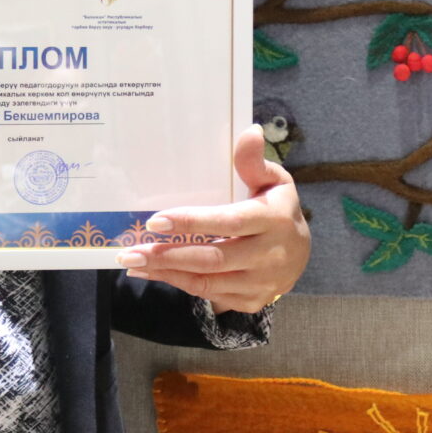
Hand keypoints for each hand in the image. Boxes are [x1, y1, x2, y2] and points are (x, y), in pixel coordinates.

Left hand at [118, 123, 309, 313]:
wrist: (302, 255)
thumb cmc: (279, 209)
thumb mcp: (274, 181)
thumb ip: (254, 162)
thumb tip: (249, 131)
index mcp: (273, 219)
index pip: (228, 221)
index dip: (192, 223)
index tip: (155, 221)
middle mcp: (269, 254)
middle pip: (212, 258)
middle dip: (167, 256)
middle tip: (129, 251)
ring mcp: (261, 282)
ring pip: (206, 282)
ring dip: (166, 273)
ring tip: (133, 262)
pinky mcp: (252, 301)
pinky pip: (209, 295)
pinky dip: (178, 284)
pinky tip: (154, 273)